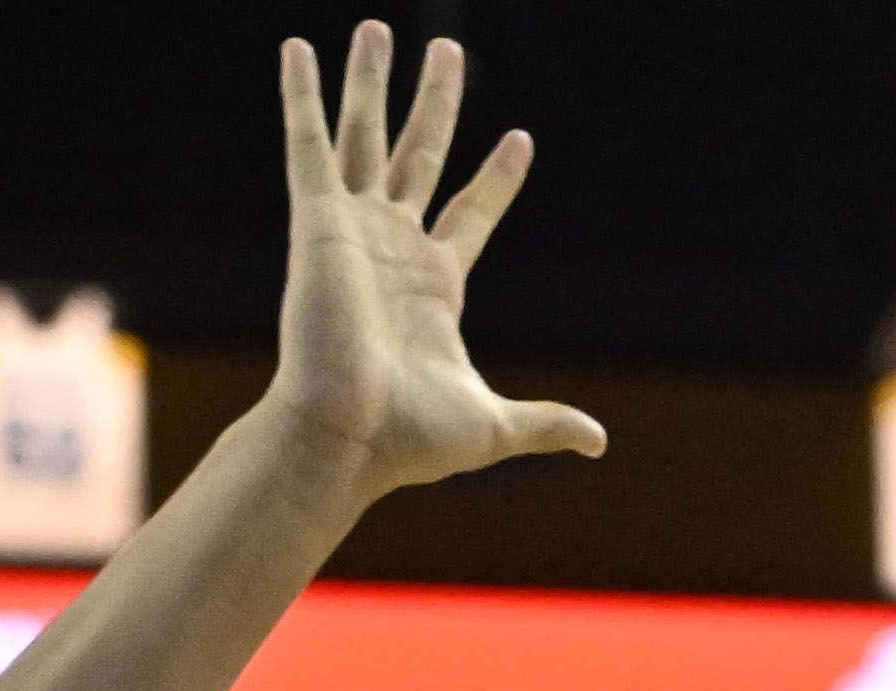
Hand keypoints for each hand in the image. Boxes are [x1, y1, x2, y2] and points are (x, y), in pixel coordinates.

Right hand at [264, 31, 603, 497]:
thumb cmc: (409, 440)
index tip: (519, 140)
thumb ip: (543, 422)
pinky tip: (297, 49)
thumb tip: (598, 444)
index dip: (496, 180)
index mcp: (436, 284)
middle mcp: (395, 246)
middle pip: (420, 155)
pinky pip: (307, 144)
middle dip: (434, 103)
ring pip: (366, 135)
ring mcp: (355, 228)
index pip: (472, 213)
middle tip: (446, 51)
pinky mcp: (317, 221)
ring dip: (370, 82)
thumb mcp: (493, 425)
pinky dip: (301, 96)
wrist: (348, 435)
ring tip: (376, 29)